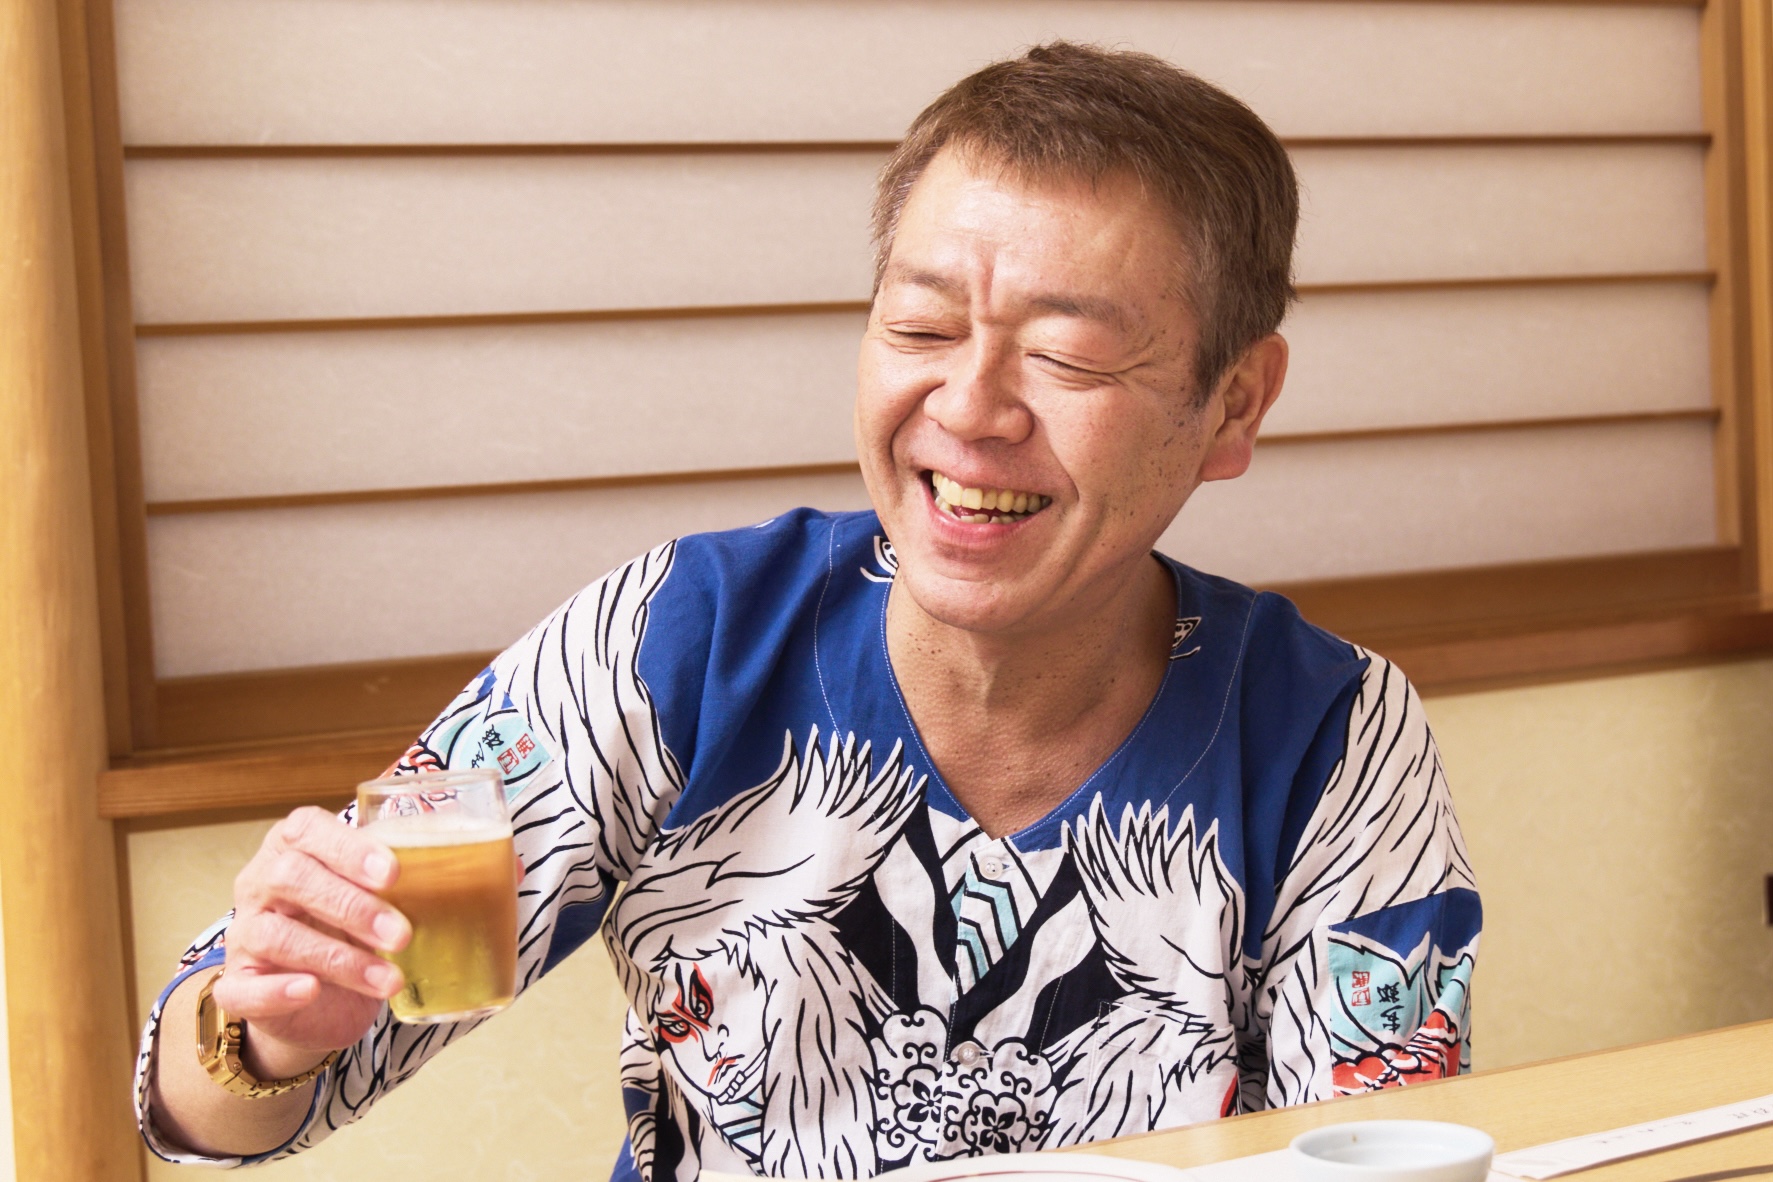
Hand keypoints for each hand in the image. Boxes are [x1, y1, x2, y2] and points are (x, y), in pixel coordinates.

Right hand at [216, 806, 410, 1074]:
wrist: (320, 999)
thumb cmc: (357, 928)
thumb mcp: (389, 898)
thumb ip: (433, 874)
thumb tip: (512, 866)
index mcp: (297, 846)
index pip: (308, 829)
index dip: (348, 848)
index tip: (394, 873)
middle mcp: (262, 882)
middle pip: (291, 877)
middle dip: (351, 906)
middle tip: (402, 934)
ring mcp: (245, 934)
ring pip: (276, 936)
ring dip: (338, 958)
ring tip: (390, 979)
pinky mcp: (238, 986)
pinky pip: (241, 988)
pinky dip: (276, 990)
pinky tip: (310, 990)